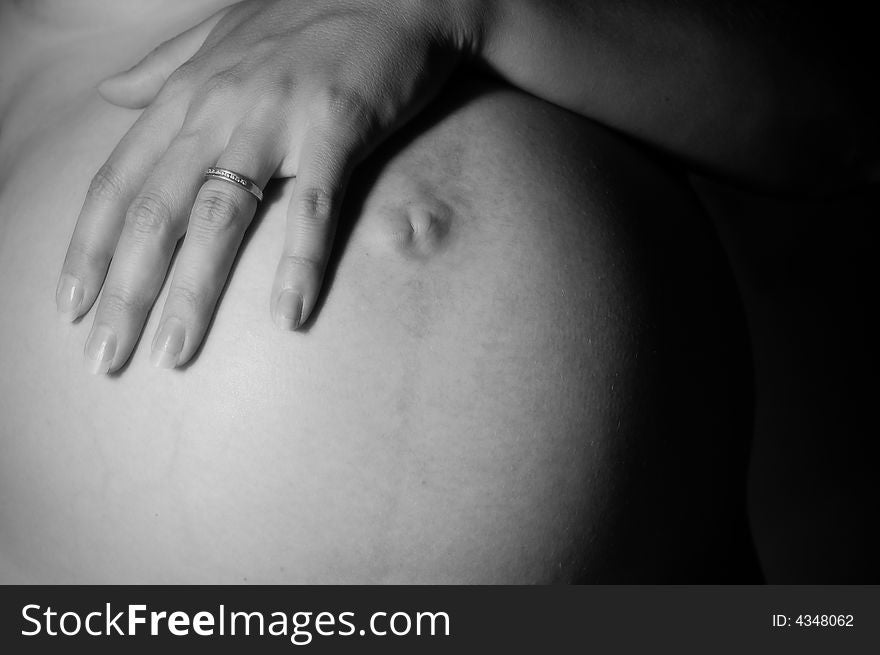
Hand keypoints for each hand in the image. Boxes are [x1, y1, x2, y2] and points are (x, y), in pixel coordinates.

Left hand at [56, 0, 481, 373]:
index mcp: (187, 94)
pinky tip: (288, 318)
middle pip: (155, 213)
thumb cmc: (309, 17)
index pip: (118, 182)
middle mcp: (217, 109)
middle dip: (124, 291)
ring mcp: (275, 118)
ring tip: (171, 355)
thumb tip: (109, 94)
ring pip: (218, 217)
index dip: (88, 248)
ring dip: (191, 293)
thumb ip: (162, 68)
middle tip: (105, 358)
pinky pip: (313, 206)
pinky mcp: (335, 128)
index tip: (70, 307)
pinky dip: (299, 263)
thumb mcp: (221, 35)